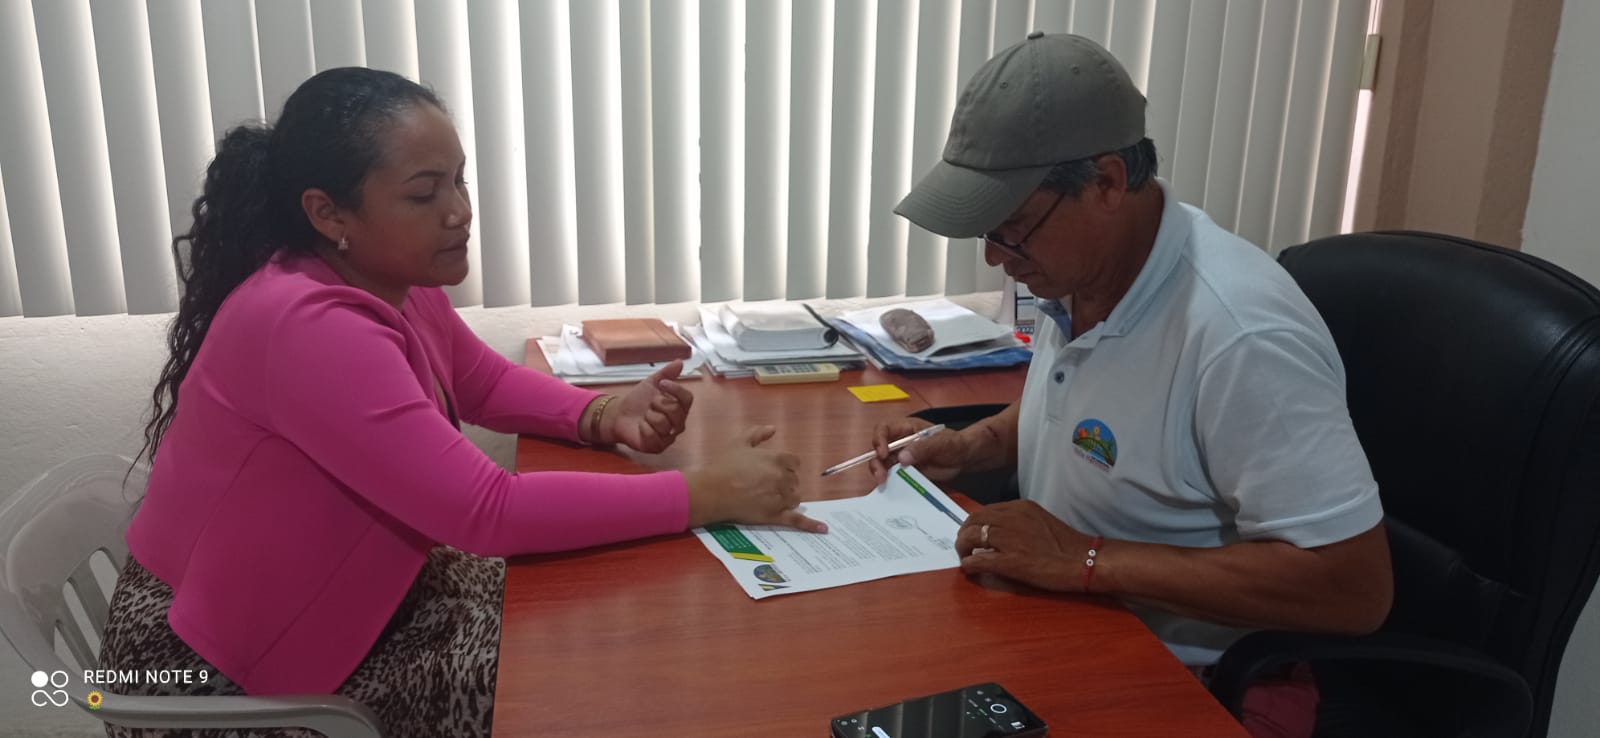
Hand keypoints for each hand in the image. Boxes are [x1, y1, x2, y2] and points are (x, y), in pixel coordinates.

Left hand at [607, 360, 693, 452]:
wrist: (618, 414)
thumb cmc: (638, 400)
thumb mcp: (651, 383)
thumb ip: (667, 373)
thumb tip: (680, 361)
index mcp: (679, 407)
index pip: (687, 398)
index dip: (676, 390)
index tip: (662, 384)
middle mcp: (677, 423)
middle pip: (676, 411)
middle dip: (658, 403)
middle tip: (649, 403)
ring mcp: (668, 436)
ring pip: (663, 423)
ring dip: (648, 416)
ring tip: (644, 415)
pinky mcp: (657, 447)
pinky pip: (653, 436)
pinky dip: (643, 428)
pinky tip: (640, 426)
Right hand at [684, 426, 826, 532]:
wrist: (712, 490)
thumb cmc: (724, 466)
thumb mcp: (739, 443)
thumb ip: (758, 434)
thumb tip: (773, 428)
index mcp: (777, 459)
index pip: (794, 463)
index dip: (786, 468)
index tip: (773, 471)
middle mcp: (782, 477)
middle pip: (794, 482)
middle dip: (784, 484)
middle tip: (765, 486)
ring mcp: (780, 497)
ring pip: (795, 499)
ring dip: (787, 499)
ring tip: (768, 500)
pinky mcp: (775, 515)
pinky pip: (797, 520)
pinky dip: (810, 525)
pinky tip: (823, 529)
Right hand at [865, 418, 973, 485]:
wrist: (963, 458)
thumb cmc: (953, 444)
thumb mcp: (941, 443)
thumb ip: (922, 448)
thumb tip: (902, 458)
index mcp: (906, 428)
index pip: (884, 429)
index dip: (879, 439)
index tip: (883, 453)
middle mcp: (899, 442)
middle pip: (878, 449)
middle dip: (876, 461)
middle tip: (881, 475)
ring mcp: (900, 457)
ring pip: (882, 464)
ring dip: (879, 473)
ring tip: (883, 482)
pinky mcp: (905, 471)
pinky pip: (892, 476)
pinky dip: (889, 482)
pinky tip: (891, 489)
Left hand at [955, 500, 1095, 592]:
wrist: (1085, 561)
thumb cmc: (1068, 545)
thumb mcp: (1040, 521)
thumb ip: (1020, 522)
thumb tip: (1000, 532)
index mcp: (1020, 508)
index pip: (985, 511)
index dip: (974, 523)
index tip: (972, 532)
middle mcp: (1011, 519)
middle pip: (973, 521)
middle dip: (964, 533)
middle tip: (964, 545)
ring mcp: (1009, 539)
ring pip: (971, 538)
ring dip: (963, 548)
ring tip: (965, 557)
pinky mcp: (1010, 561)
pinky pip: (978, 560)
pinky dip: (969, 564)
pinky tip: (970, 569)